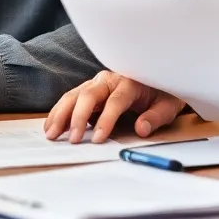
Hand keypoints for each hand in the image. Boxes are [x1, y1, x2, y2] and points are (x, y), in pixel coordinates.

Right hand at [44, 71, 183, 143]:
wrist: (157, 78)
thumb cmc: (162, 94)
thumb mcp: (167, 106)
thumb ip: (155, 117)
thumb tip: (141, 129)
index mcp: (130, 82)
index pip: (116, 100)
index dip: (107, 119)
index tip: (99, 139)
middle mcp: (110, 79)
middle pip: (89, 94)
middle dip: (79, 117)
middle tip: (74, 140)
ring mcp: (97, 83)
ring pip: (75, 95)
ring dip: (62, 114)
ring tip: (52, 134)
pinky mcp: (89, 89)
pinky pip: (71, 98)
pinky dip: (59, 111)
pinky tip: (51, 126)